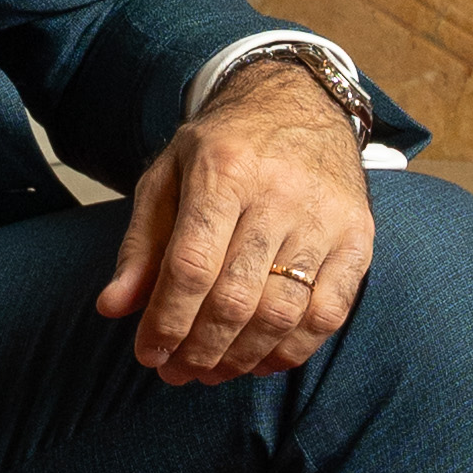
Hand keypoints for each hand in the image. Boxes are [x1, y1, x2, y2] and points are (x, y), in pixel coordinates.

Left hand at [97, 60, 374, 383]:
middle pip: (235, 298)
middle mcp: (279, 193)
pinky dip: (292, 349)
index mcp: (223, 171)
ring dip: (241, 357)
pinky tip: (261, 361)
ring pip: (281, 313)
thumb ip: (141, 243)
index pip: (191, 266)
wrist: (301, 102)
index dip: (166, 321)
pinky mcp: (358, 237)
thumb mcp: (168, 176)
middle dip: (199, 348)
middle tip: (177, 371)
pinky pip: (328, 313)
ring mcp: (324, 217)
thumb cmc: (224, 145)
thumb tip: (114, 307)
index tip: (148, 352)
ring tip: (212, 371)